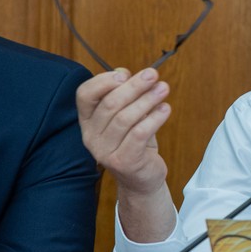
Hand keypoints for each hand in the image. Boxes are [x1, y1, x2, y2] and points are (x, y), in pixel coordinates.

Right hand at [77, 67, 170, 193]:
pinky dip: (154, 119)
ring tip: (163, 89)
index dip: (103, 81)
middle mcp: (91, 136)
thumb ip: (125, 96)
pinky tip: (165, 109)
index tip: (125, 73)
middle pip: (109, 104)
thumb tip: (124, 72)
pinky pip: (139, 135)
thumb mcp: (129, 117)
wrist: (141, 179)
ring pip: (125, 118)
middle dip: (133, 86)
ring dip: (147, 100)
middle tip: (153, 75)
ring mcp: (105, 151)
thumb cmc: (135, 142)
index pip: (84, 95)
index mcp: (87, 121)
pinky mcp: (123, 161)